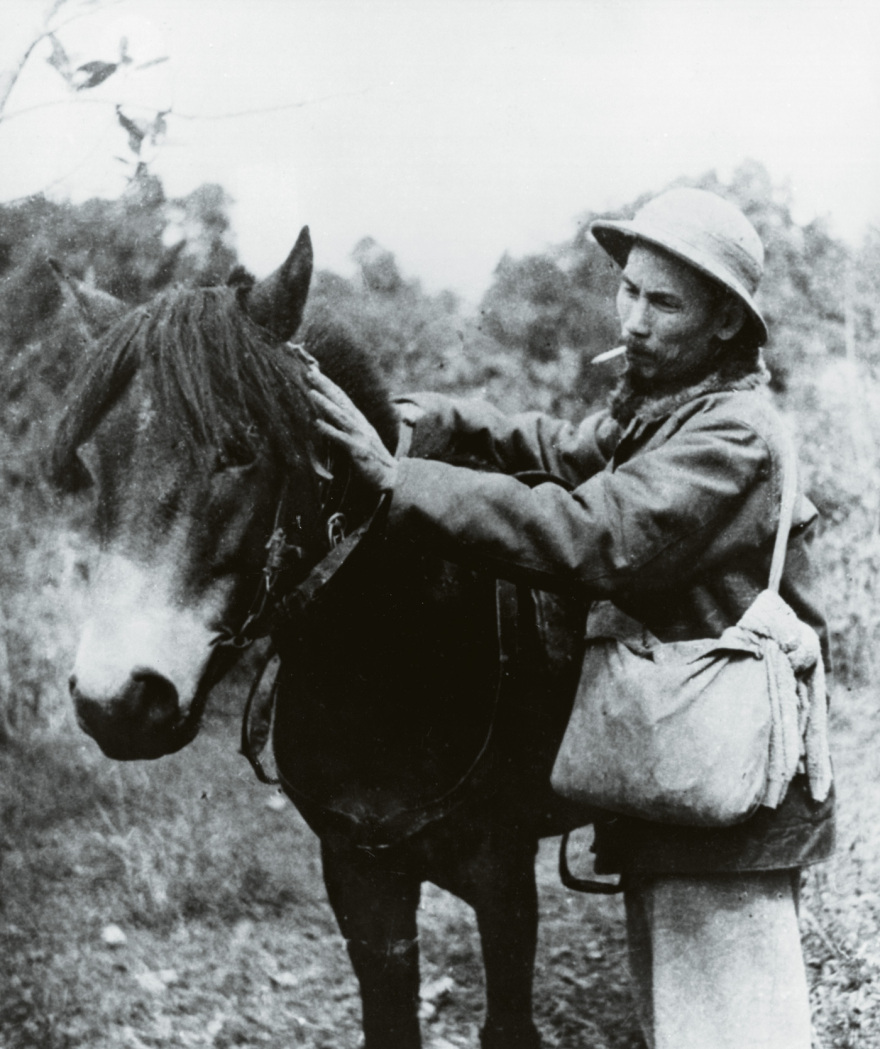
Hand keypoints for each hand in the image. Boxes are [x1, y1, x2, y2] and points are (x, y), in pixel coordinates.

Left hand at [306, 366, 398, 492]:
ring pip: (341, 416)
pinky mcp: (358, 451)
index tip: (314, 373)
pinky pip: (342, 439)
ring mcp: (360, 437)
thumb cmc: (373, 460)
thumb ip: (347, 427)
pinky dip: (330, 430)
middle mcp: (360, 425)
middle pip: (341, 401)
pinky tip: (317, 423)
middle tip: (309, 372)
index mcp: (360, 421)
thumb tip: (329, 418)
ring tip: (311, 393)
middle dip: (326, 386)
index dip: (329, 385)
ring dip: (326, 404)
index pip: (342, 399)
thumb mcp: (360, 439)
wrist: (393, 477)